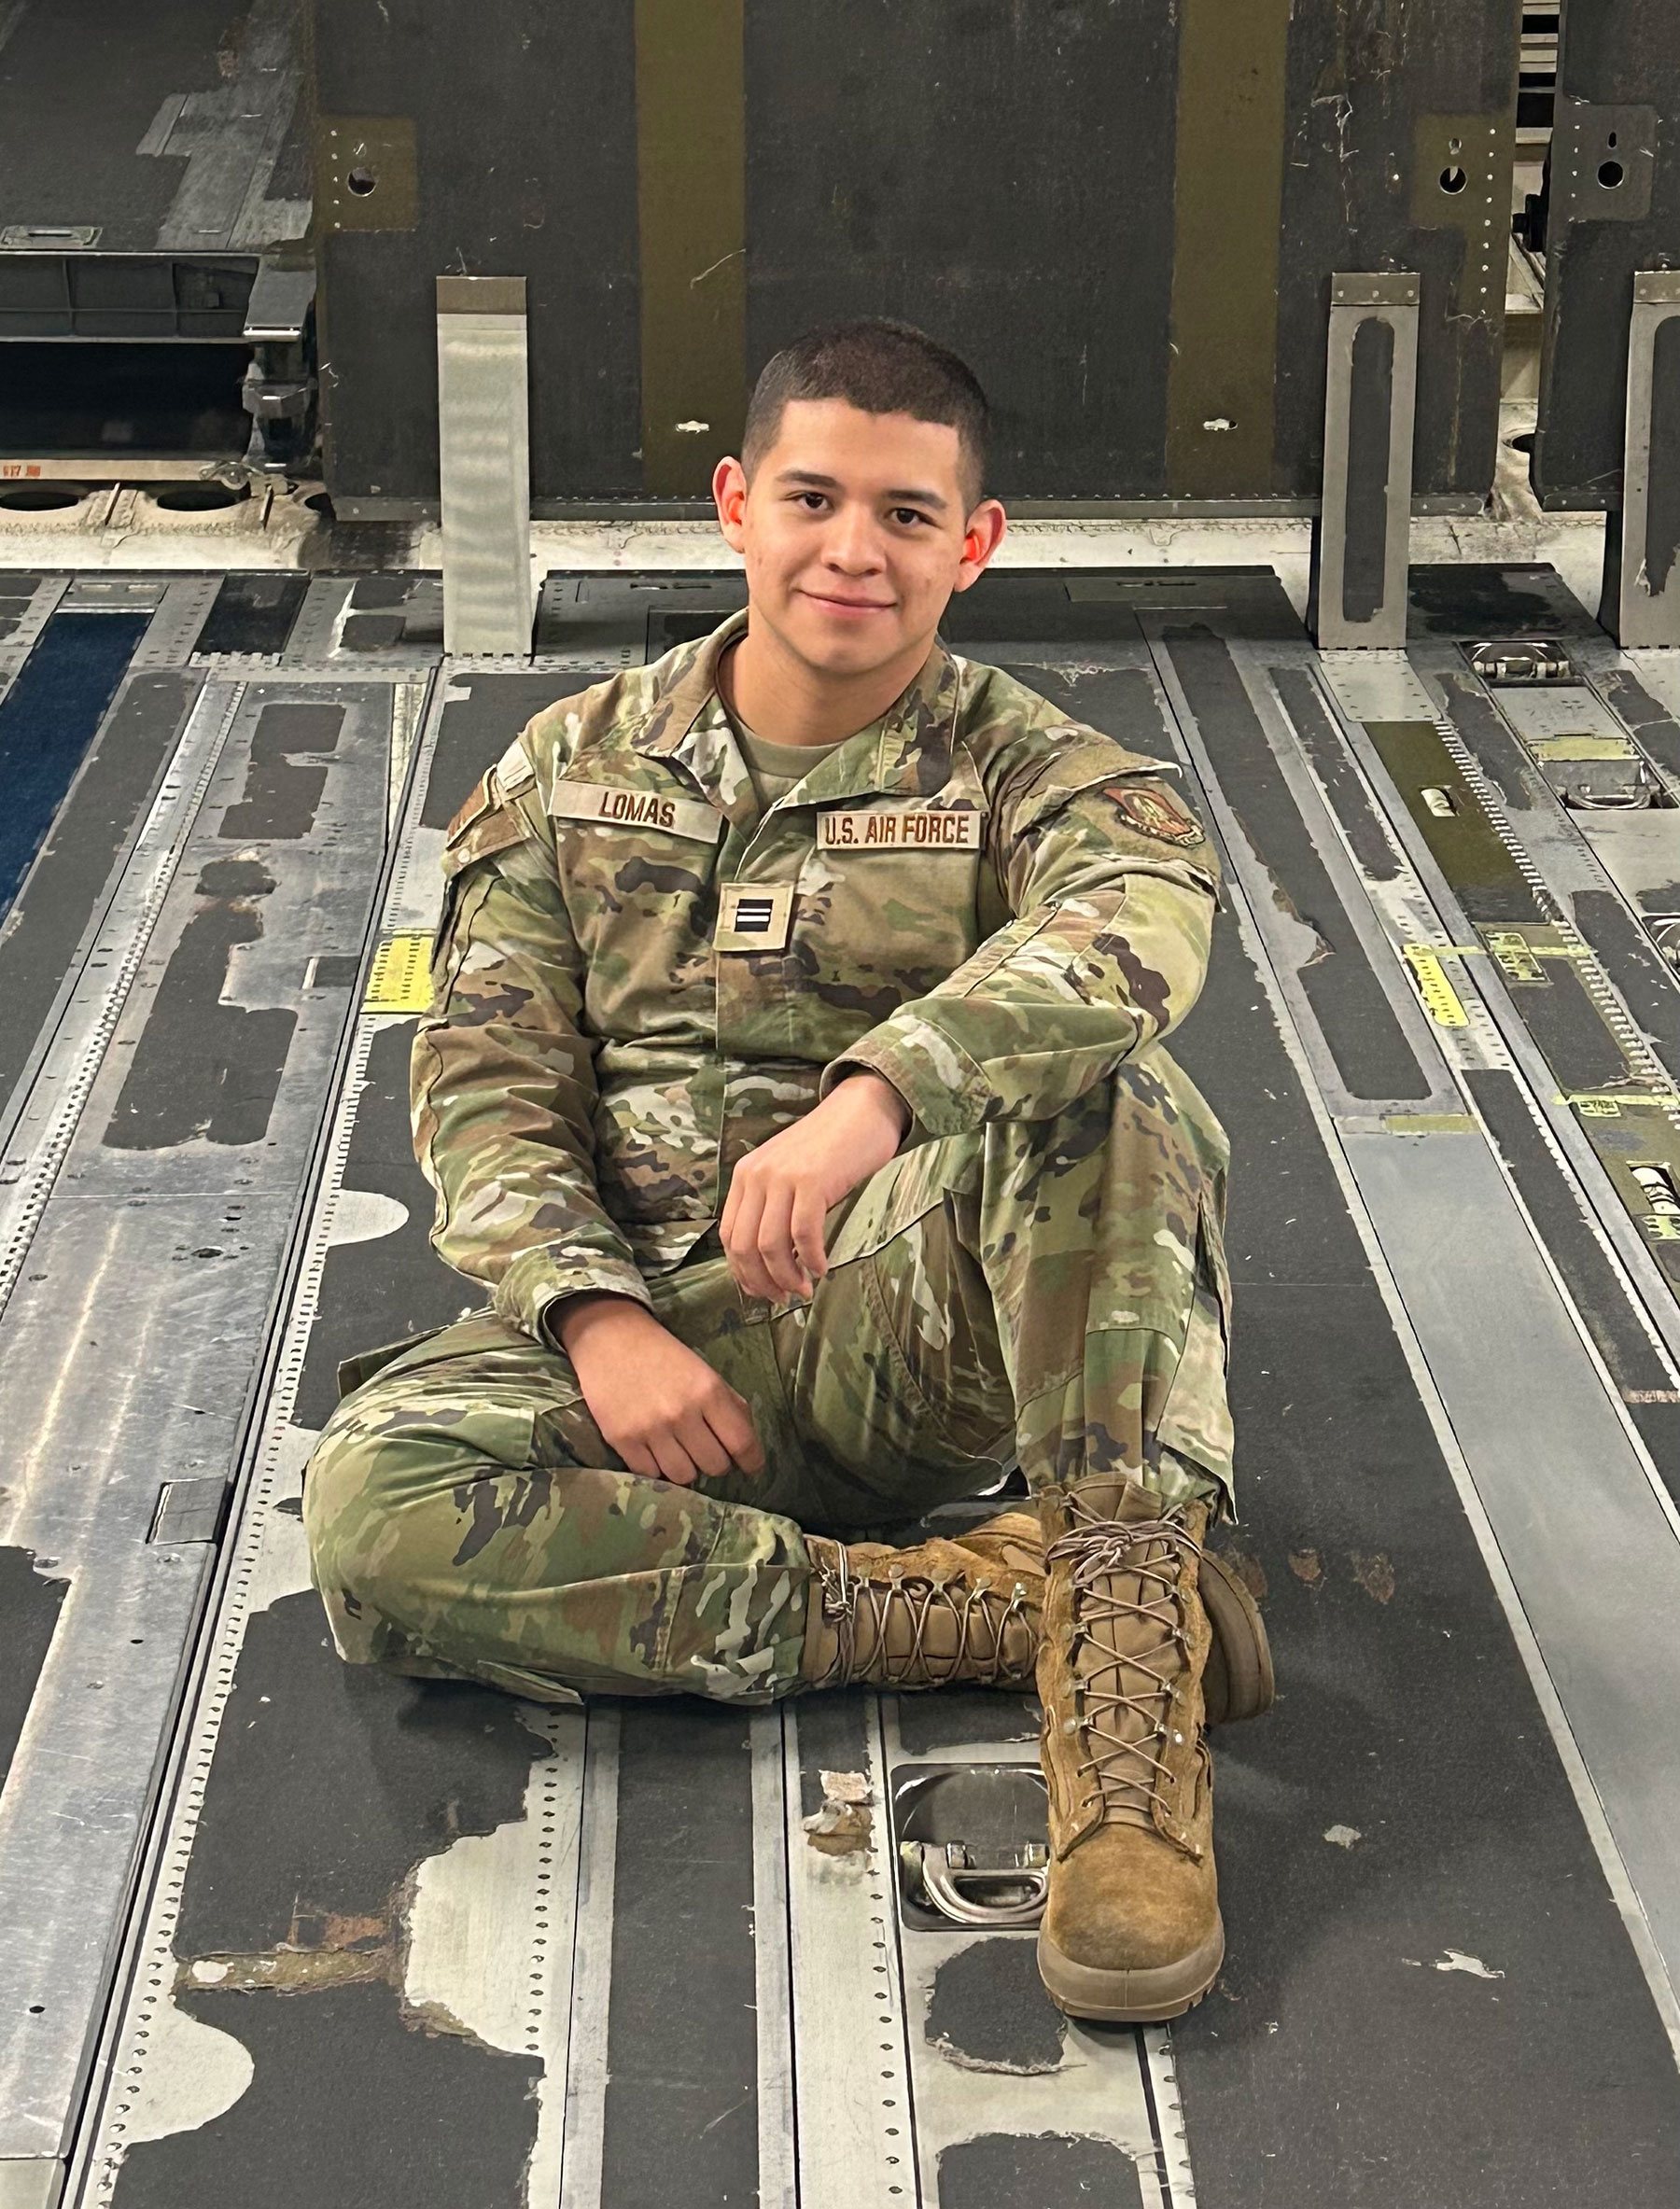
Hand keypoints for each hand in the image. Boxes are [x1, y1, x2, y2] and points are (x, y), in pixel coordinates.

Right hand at [554, 1295, 764, 1485]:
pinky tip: (654, 1449)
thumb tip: (747, 1444)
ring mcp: (651, 1429)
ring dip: (686, 1466)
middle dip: (715, 1461)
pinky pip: (651, 1474)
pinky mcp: (622, 1440)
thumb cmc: (662, 1354)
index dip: (751, 1460)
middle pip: (715, 1466)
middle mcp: (682, 1413)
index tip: (750, 1465)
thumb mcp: (704, 1371)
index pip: (742, 1443)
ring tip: (679, 1449)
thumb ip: (730, 1404)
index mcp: (709, 1391)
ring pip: (684, 1476)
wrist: (608, 1337)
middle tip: (706, 1449)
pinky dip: (656, 1467)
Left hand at [721, 1071, 910, 1301]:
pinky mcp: (812, 1180)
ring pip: (770, 1245)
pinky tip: (822, 1268)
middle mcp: (757, 1175)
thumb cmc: (831, 1146)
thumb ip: (773, 1204)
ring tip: (804, 1289)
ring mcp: (783, 1176)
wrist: (863, 1108)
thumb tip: (771, 1260)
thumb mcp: (789, 1171)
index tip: (762, 1291)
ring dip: (786, 1276)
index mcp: (745, 1175)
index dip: (742, 1272)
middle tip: (784, 1298)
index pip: (729, 1235)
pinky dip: (811, 1258)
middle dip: (762, 1282)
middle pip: (744, 1246)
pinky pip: (803, 1233)